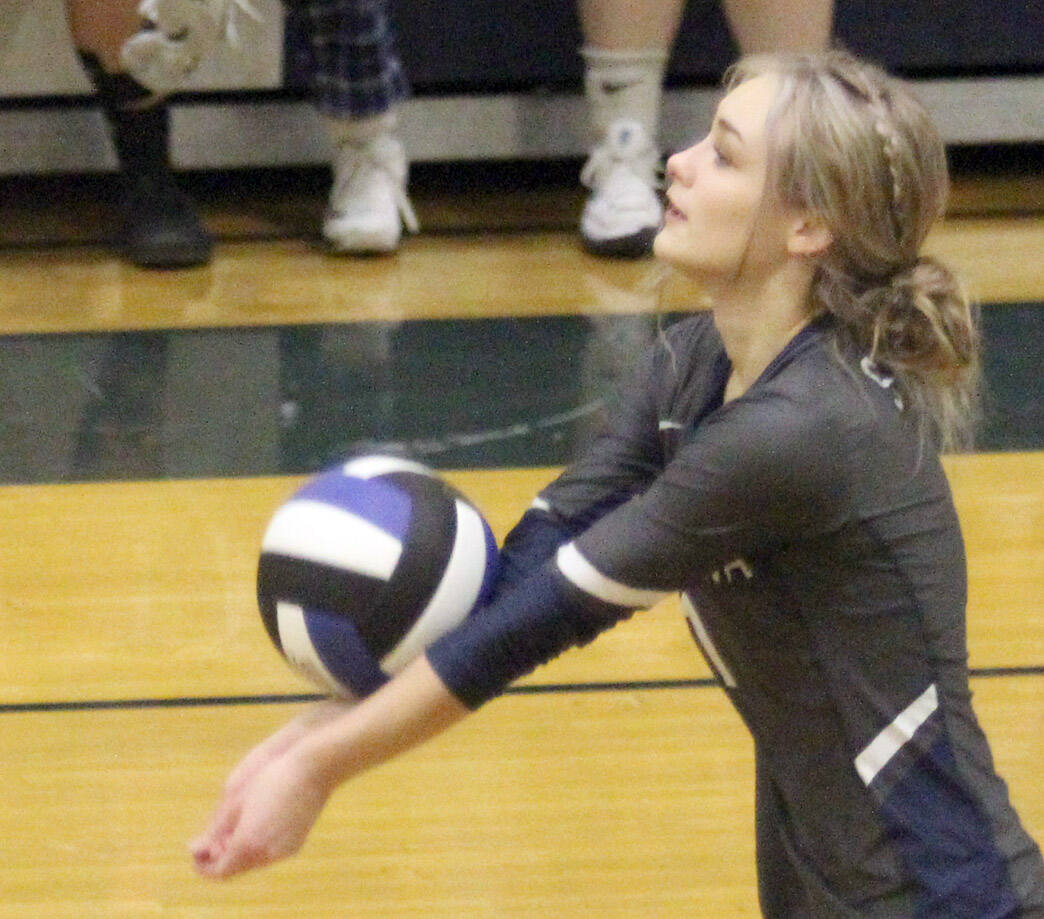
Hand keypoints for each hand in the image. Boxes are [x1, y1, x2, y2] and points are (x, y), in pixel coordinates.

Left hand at [191, 700, 350, 877]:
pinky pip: (270, 852)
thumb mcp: (236, 798)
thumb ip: (216, 828)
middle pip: (236, 867)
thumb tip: (198, 846)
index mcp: (249, 842)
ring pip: (253, 861)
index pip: (219, 870)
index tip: (196, 848)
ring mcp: (285, 849)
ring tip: (235, 824)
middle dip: (221, 854)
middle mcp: (268, 853)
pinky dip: (257, 845)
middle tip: (213, 834)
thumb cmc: (273, 774)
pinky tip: (257, 822)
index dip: (203, 864)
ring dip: (239, 850)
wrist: (315, 766)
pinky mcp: (297, 842)